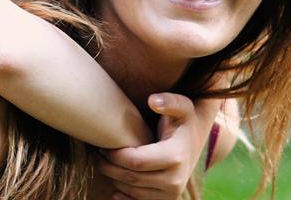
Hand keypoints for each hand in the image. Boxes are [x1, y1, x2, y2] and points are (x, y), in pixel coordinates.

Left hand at [95, 93, 217, 199]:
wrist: (194, 141)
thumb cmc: (182, 121)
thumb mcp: (182, 107)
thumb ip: (169, 102)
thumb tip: (153, 101)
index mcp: (176, 156)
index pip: (135, 161)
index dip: (114, 155)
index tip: (102, 146)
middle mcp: (176, 180)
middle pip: (130, 178)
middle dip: (108, 167)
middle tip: (96, 155)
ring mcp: (172, 193)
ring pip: (132, 191)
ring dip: (114, 178)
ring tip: (104, 164)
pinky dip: (123, 196)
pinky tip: (115, 184)